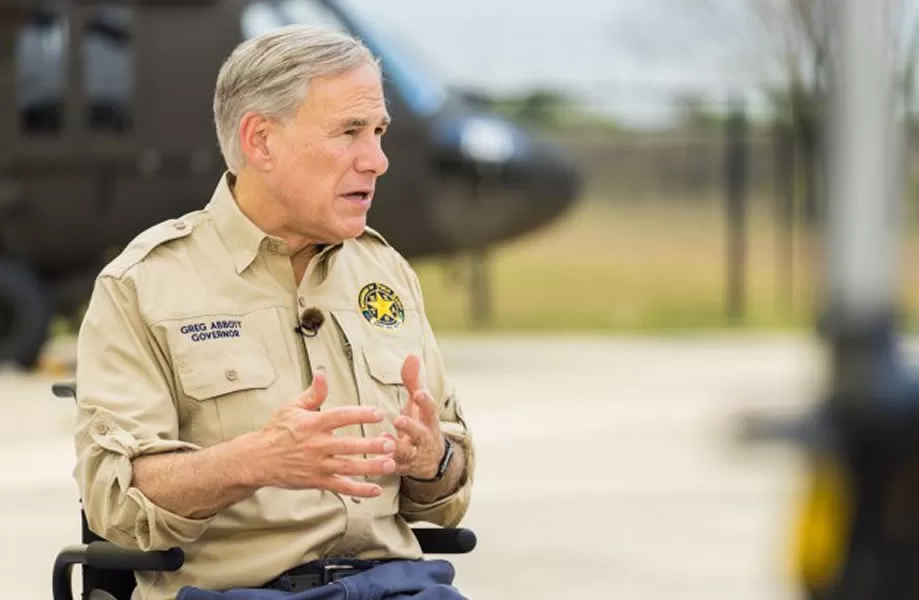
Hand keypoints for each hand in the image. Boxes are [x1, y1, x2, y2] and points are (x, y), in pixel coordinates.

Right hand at [256, 370, 396, 496]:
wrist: (257, 459)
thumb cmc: (277, 431)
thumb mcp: (292, 407)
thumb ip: (313, 393)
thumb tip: (323, 373)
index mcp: (313, 424)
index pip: (340, 417)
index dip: (360, 414)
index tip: (378, 413)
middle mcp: (317, 445)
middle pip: (348, 445)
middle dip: (371, 445)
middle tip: (391, 443)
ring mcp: (318, 465)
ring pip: (348, 467)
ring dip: (370, 467)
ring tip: (390, 464)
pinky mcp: (317, 481)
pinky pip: (341, 487)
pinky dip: (359, 490)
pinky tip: (375, 490)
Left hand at [384, 354, 445, 479]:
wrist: (430, 460)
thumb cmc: (421, 424)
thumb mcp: (419, 405)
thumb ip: (413, 381)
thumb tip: (412, 355)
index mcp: (429, 420)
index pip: (430, 409)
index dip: (425, 401)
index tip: (418, 393)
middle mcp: (424, 438)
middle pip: (421, 433)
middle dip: (411, 427)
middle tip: (400, 420)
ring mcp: (415, 454)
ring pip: (407, 452)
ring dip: (397, 447)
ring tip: (385, 440)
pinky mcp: (403, 468)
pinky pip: (394, 467)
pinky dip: (386, 462)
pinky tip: (377, 458)